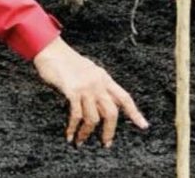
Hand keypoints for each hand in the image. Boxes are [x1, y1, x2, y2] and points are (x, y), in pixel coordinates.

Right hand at [33, 37, 148, 146]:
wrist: (51, 51)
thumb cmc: (66, 62)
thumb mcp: (88, 72)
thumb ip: (97, 86)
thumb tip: (101, 105)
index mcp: (104, 78)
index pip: (124, 98)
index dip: (134, 112)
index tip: (143, 125)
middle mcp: (98, 83)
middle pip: (112, 112)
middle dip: (109, 131)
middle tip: (105, 143)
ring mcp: (86, 87)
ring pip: (93, 118)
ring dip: (86, 133)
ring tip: (80, 141)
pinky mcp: (72, 91)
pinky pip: (76, 115)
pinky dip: (73, 128)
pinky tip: (69, 135)